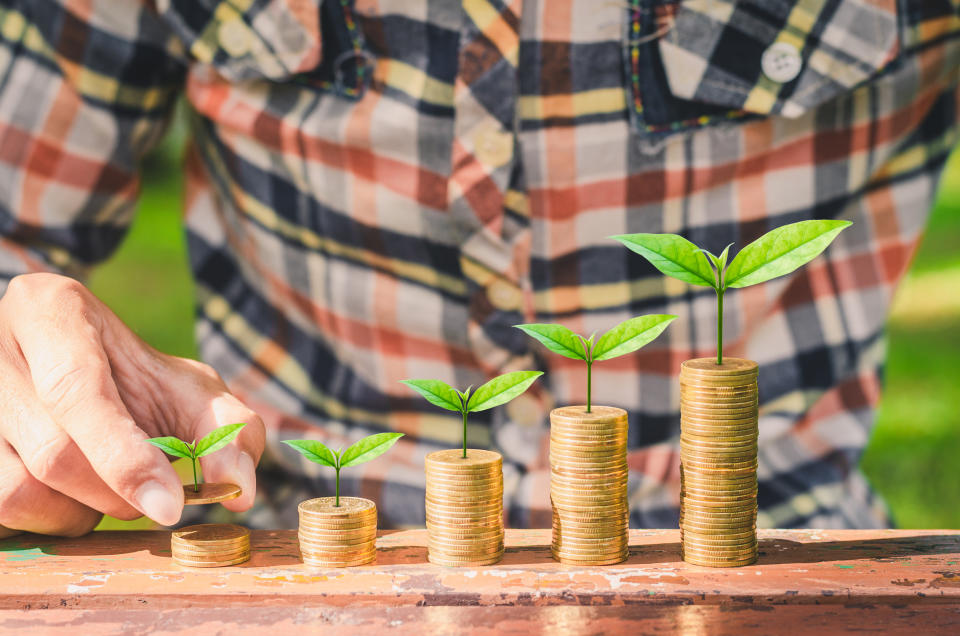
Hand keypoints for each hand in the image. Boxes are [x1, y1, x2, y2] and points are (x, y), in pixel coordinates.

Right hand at [0, 273, 264, 534]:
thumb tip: (240, 487)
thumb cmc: (134, 377)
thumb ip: (226, 426)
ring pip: (17, 490)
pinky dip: (48, 519)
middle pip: (53, 452)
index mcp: (50, 310)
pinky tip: (73, 497)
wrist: (71, 364)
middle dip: (116, 492)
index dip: (126, 459)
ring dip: (79, 511)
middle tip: (154, 497)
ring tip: (110, 489)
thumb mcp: (187, 385)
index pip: (79, 392)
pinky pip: (0, 509)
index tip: (171, 506)